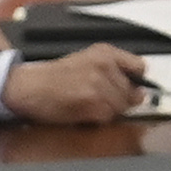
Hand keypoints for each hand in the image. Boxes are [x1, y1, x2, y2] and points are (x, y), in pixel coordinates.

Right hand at [4, 45, 146, 123]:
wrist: (29, 87)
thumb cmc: (55, 77)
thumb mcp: (87, 61)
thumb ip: (114, 70)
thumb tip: (140, 91)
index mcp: (105, 52)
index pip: (140, 67)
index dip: (136, 82)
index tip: (132, 88)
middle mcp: (105, 64)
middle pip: (132, 92)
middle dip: (120, 101)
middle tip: (99, 100)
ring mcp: (99, 83)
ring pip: (122, 107)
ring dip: (109, 111)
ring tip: (89, 105)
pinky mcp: (92, 102)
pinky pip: (109, 117)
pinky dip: (99, 119)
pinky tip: (84, 111)